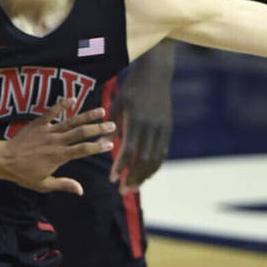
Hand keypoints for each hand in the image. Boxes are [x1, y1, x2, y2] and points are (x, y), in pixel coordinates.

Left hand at [0, 101, 114, 194]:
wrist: (3, 160)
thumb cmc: (23, 174)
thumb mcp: (43, 185)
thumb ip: (63, 185)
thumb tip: (81, 190)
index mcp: (59, 156)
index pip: (83, 150)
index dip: (97, 147)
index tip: (110, 144)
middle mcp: (56, 141)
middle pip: (81, 133)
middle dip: (98, 128)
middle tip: (113, 125)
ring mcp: (48, 131)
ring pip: (71, 121)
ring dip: (87, 115)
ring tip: (101, 110)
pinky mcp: (39, 123)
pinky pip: (52, 111)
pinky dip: (62, 104)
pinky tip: (72, 98)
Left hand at [110, 50, 174, 191]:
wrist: (156, 75)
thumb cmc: (131, 90)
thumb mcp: (116, 106)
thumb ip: (109, 128)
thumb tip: (98, 146)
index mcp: (136, 121)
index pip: (129, 150)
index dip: (121, 167)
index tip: (113, 179)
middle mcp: (152, 127)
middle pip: (143, 159)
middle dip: (133, 178)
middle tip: (123, 191)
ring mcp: (162, 129)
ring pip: (155, 159)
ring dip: (144, 176)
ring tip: (133, 187)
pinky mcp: (168, 130)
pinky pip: (162, 153)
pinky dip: (154, 167)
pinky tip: (145, 176)